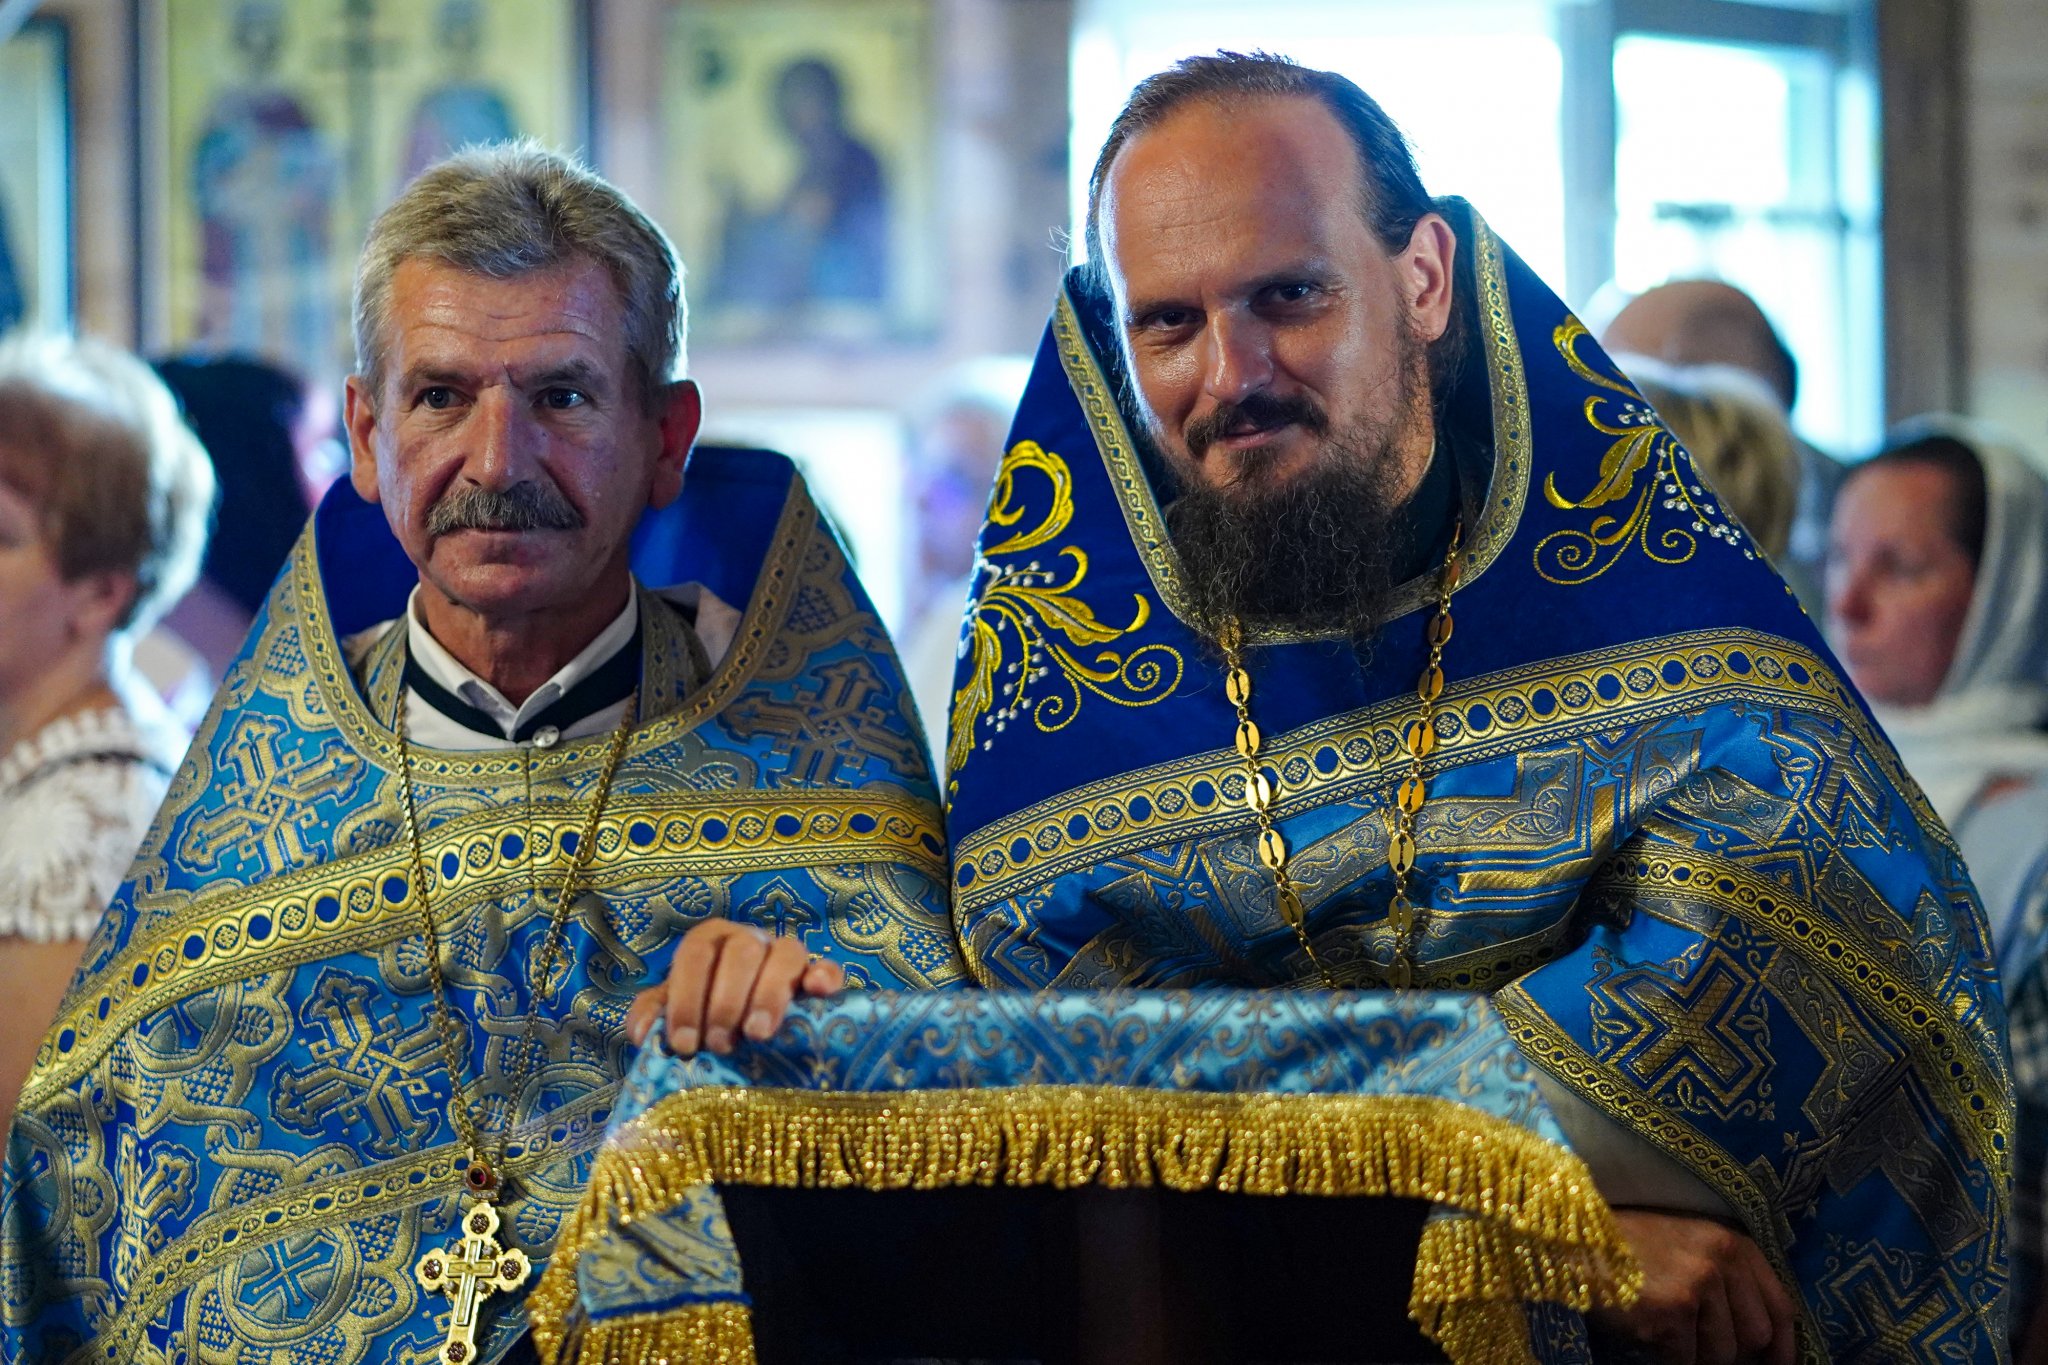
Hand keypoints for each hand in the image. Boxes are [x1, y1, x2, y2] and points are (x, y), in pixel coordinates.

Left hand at [626, 920, 843, 1055]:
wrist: (747, 1032)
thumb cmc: (707, 1017)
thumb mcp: (675, 1013)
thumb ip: (653, 1015)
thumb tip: (643, 1031)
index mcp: (711, 941)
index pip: (696, 952)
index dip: (687, 997)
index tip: (685, 1043)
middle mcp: (750, 940)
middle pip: (741, 951)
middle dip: (726, 1001)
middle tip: (719, 1043)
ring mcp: (787, 955)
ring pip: (786, 953)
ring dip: (769, 994)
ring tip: (757, 1035)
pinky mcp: (819, 976)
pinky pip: (828, 967)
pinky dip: (824, 977)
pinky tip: (816, 994)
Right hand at [1592, 1209, 1796, 1364]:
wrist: (1578, 1242)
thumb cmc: (1633, 1248)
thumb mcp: (1692, 1247)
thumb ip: (1729, 1280)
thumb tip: (1760, 1344)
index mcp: (1733, 1243)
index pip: (1780, 1306)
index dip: (1783, 1347)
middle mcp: (1722, 1259)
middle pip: (1756, 1337)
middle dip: (1732, 1353)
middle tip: (1699, 1346)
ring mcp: (1699, 1283)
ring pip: (1723, 1354)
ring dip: (1697, 1356)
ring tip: (1667, 1331)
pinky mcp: (1673, 1310)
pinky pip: (1687, 1360)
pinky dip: (1669, 1357)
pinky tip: (1648, 1332)